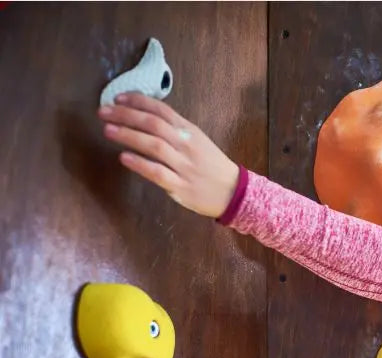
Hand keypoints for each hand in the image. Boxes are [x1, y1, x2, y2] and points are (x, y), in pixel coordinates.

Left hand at [98, 93, 238, 217]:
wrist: (233, 192)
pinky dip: (140, 164)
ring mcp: (184, 166)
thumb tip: (144, 116)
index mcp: (190, 131)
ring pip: (155, 146)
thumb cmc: (211, 165)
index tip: (118, 98)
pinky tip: (124, 158)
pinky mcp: (181, 186)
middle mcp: (186, 145)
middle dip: (126, 116)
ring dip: (129, 136)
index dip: (138, 101)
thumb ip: (174, 130)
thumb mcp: (197, 141)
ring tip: (108, 131)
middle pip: (154, 124)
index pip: (162, 110)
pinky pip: (158, 173)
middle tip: (103, 112)